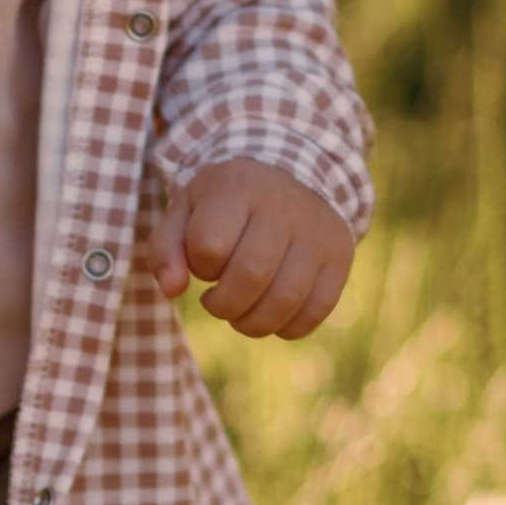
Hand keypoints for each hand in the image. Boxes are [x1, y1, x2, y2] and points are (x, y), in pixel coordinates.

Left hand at [144, 159, 354, 340]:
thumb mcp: (186, 211)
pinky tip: (271, 316)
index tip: (203, 262)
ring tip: (240, 314)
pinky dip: (287, 327)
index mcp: (238, 187)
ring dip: (253, 323)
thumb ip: (166, 249)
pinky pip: (317, 309)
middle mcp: (284, 206)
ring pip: (286, 298)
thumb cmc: (225, 204)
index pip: (211, 244)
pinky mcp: (339, 257)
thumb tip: (172, 291)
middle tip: (216, 301)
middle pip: (251, 275)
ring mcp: (317, 232)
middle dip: (223, 305)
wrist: (291, 176)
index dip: (200, 266)